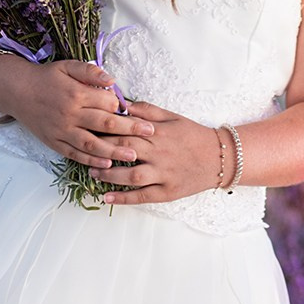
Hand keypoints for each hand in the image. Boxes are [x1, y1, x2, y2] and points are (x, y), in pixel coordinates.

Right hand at [0, 56, 154, 171]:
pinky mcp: (54, 143)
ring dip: (114, 152)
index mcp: (76, 94)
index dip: (124, 107)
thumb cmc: (46, 77)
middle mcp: (70, 114)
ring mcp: (61, 131)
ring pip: (92, 145)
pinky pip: (75, 155)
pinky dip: (91, 162)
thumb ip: (90, 72)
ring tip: (134, 156)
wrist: (17, 90)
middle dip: (130, 130)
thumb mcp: (67, 66)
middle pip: (105, 125)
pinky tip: (106, 165)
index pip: (107, 103)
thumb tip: (112, 80)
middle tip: (150, 134)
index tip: (140, 112)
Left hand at [98, 102, 225, 205]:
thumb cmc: (194, 135)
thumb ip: (148, 111)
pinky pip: (142, 196)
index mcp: (159, 133)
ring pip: (131, 176)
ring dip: (108, 175)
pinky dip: (123, 198)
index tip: (89, 127)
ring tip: (91, 172)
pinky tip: (107, 198)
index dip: (106, 129)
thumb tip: (124, 106)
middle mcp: (159, 154)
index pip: (127, 129)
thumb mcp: (173, 117)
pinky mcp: (167, 192)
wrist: (221, 157)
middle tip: (83, 149)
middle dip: (102, 151)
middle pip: (125, 151)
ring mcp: (163, 174)